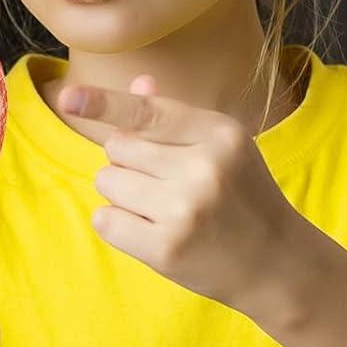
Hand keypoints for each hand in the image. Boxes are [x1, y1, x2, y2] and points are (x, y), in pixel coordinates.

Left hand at [64, 75, 306, 314]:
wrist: (279, 263)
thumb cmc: (242, 197)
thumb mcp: (222, 148)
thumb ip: (175, 117)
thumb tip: (138, 82)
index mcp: (220, 134)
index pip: (147, 112)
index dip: (103, 103)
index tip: (68, 97)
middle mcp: (204, 168)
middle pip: (117, 146)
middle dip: (128, 162)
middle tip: (166, 184)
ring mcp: (185, 210)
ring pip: (106, 181)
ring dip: (121, 194)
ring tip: (162, 208)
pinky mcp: (166, 249)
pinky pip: (104, 220)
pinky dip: (118, 225)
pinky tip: (151, 231)